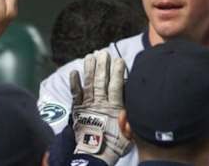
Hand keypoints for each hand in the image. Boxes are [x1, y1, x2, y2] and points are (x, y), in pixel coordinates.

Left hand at [70, 51, 131, 165]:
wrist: (96, 155)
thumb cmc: (116, 143)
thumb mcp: (130, 129)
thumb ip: (130, 113)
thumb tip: (134, 98)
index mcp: (114, 108)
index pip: (116, 86)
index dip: (117, 72)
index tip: (118, 59)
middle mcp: (100, 104)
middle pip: (101, 82)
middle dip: (102, 66)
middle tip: (103, 52)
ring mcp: (88, 106)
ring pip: (89, 84)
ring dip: (90, 69)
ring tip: (90, 56)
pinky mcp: (78, 110)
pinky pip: (75, 95)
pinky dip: (74, 83)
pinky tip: (74, 72)